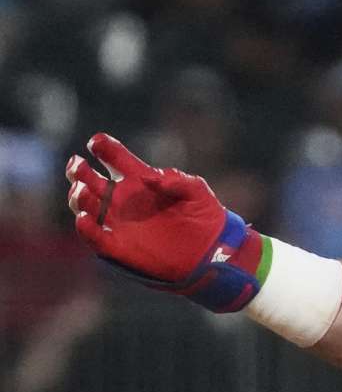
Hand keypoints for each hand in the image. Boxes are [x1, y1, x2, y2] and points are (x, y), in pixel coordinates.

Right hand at [66, 133, 260, 311]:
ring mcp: (118, 222)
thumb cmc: (205, 215)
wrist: (212, 249)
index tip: (96, 142)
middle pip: (90, 180)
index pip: (115, 159)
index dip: (104, 148)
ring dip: (79, 196)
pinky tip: (85, 219)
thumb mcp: (197, 191)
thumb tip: (151, 178)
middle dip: (79, 170)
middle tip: (78, 164)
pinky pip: (95, 238)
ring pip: (86, 206)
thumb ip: (178, 180)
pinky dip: (86, 229)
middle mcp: (123, 199)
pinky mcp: (119, 247)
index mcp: (140, 180)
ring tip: (83, 189)